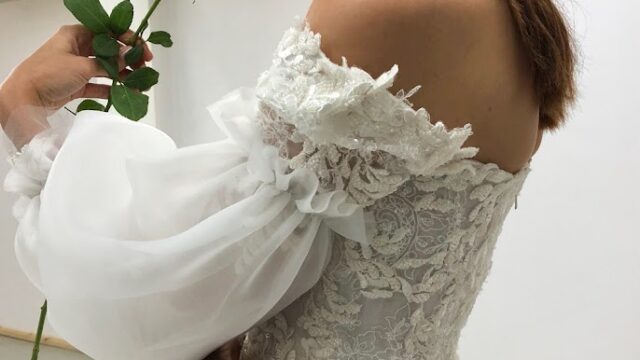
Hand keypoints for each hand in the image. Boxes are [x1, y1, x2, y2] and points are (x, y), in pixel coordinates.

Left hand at [0, 25, 152, 147]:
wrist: (25, 99)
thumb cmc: (46, 74)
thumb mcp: (81, 66)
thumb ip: (108, 63)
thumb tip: (128, 58)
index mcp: (75, 35)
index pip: (108, 32)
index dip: (128, 40)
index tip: (143, 52)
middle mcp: (77, 49)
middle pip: (109, 51)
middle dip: (128, 61)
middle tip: (144, 70)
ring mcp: (77, 67)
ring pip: (106, 69)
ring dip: (123, 76)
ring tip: (139, 84)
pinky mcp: (77, 84)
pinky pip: (100, 85)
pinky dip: (112, 89)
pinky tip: (126, 94)